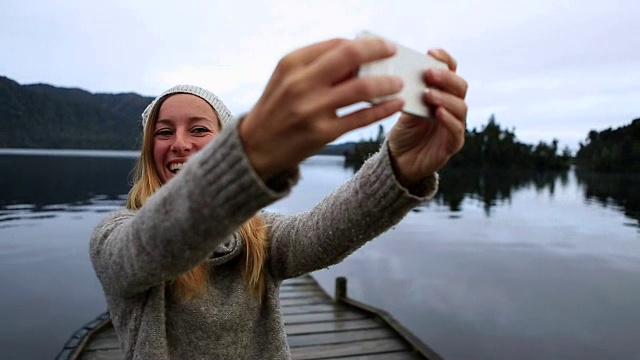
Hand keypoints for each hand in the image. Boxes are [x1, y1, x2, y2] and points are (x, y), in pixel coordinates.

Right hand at [240, 38, 405, 179]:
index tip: (380, 44)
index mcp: (292, 63)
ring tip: (398, 83)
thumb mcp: (287, 78)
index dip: (364, 42)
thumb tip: (358, 57)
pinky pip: (361, 117)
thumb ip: (317, 64)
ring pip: (362, 88)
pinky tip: (395, 104)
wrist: (255, 146)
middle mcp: (301, 83)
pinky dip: (383, 109)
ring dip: (387, 83)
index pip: (337, 44)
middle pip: (351, 57)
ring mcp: (312, 109)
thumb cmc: (277, 107)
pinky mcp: (322, 133)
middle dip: (379, 50)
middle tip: (394, 51)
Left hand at [387, 48, 467, 186]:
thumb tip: (394, 72)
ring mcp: (455, 125)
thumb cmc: (403, 132)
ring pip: (460, 107)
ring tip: (428, 94)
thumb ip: (405, 92)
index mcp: (442, 93)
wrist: (400, 161)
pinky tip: (437, 113)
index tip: (430, 52)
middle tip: (429, 74)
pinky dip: (449, 119)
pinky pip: (456, 130)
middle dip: (446, 78)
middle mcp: (453, 107)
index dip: (445, 60)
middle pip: (460, 86)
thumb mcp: (402, 108)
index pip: (451, 71)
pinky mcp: (452, 144)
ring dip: (445, 98)